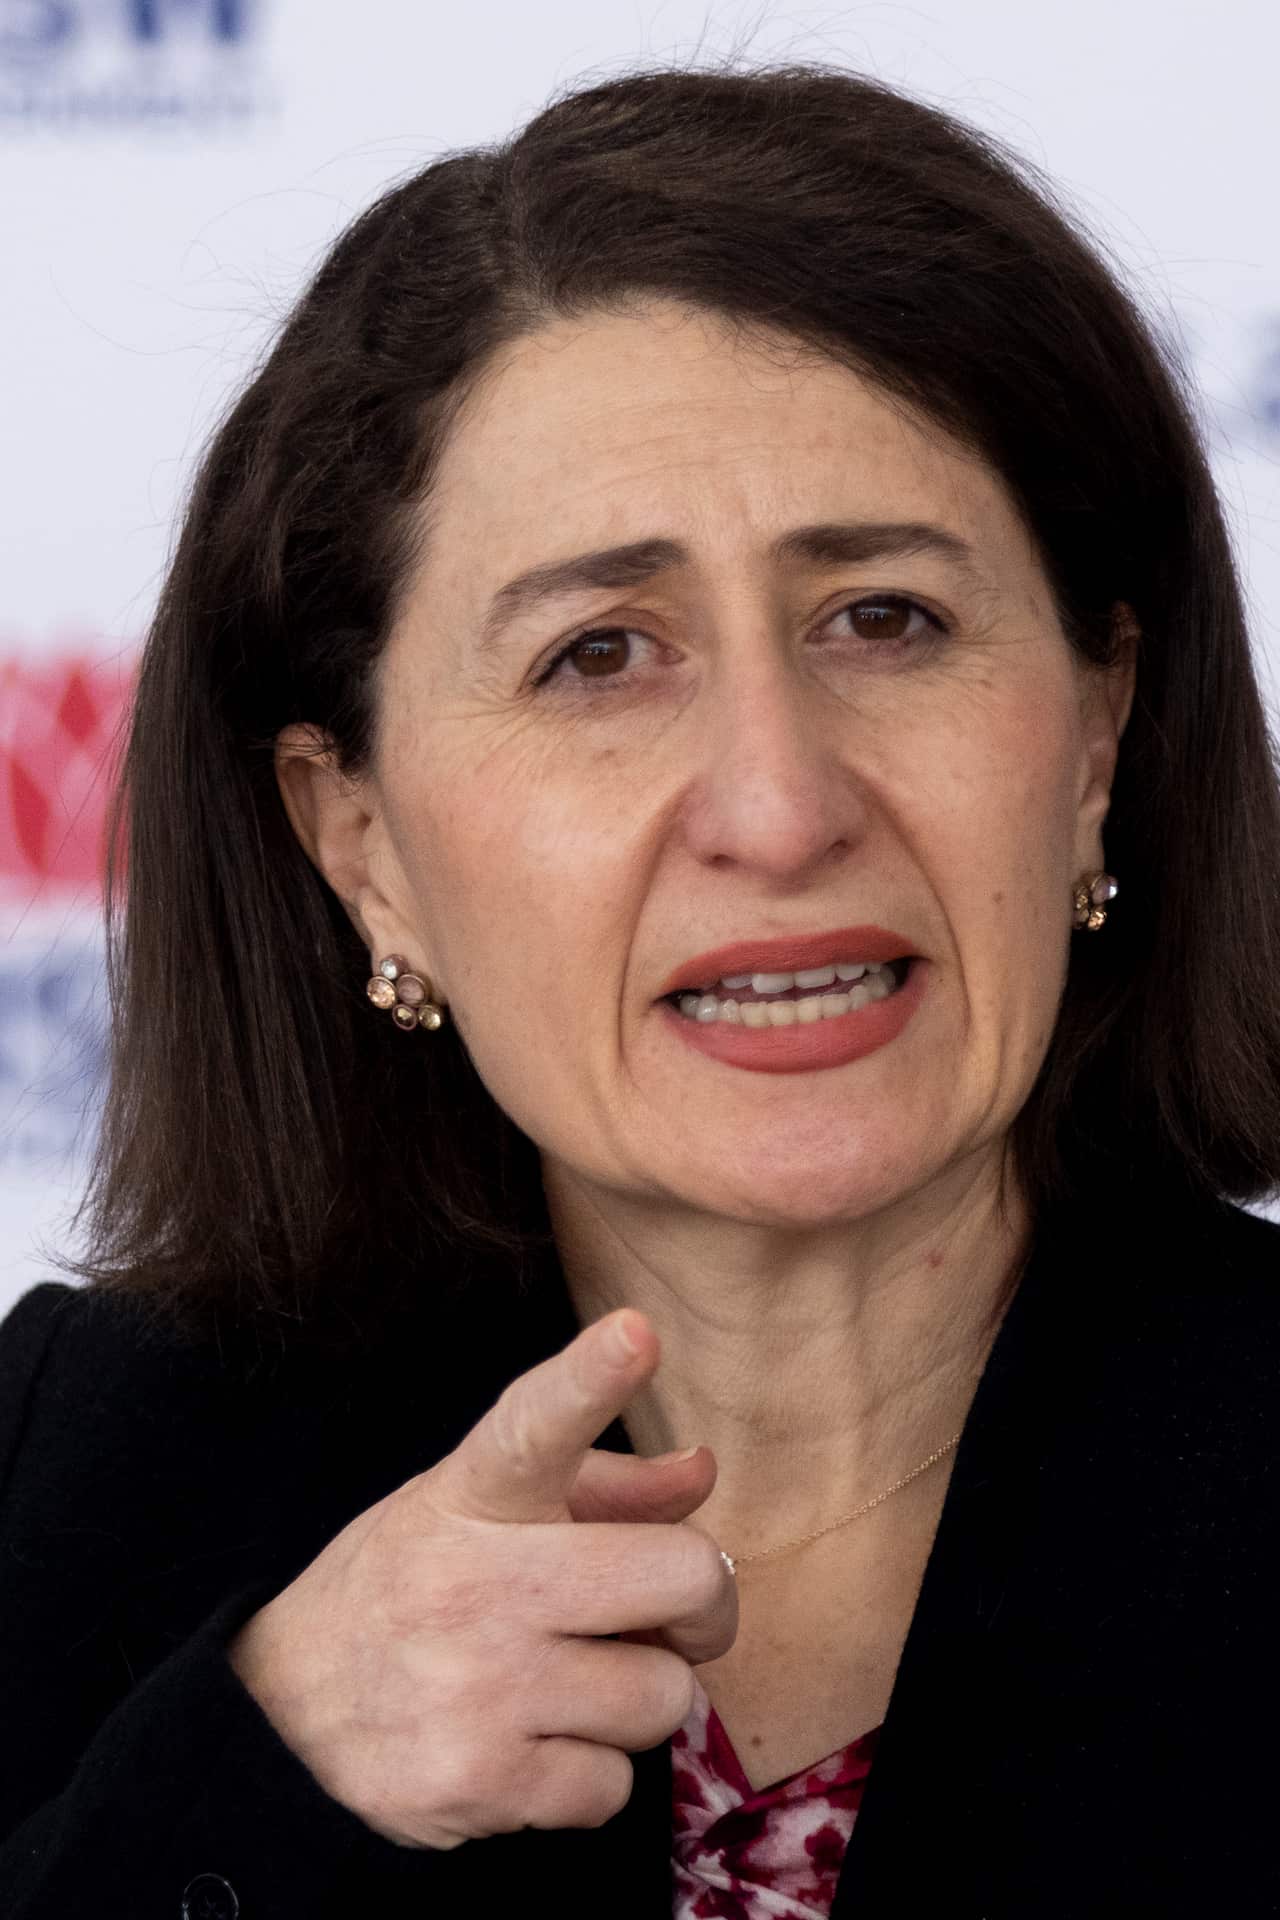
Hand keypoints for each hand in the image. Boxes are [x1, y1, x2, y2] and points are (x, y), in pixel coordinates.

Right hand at [226, 1307, 735, 1848]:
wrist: (281, 1709)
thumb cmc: (416, 1585)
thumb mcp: (484, 1508)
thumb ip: (603, 1486)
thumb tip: (702, 1471)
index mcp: (476, 1493)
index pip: (538, 1424)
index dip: (591, 1378)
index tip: (636, 1333)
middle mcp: (478, 1582)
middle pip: (683, 1577)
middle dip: (701, 1606)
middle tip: (666, 1616)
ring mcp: (479, 1688)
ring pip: (664, 1696)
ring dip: (638, 1699)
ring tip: (572, 1685)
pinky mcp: (479, 1783)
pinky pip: (615, 1787)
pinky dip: (591, 1776)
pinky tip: (533, 1746)